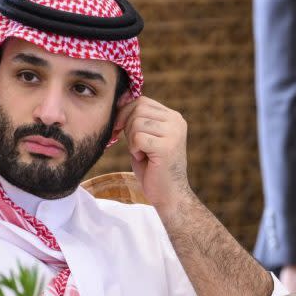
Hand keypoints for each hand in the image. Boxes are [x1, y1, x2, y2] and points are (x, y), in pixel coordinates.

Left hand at [114, 96, 189, 211]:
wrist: (168, 195)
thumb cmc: (153, 168)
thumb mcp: (144, 138)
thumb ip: (136, 120)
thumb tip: (119, 101)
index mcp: (173, 117)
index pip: (142, 101)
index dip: (125, 113)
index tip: (120, 130)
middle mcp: (176, 121)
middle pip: (138, 108)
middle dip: (126, 126)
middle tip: (133, 146)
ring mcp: (174, 133)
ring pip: (136, 123)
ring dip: (132, 140)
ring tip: (142, 153)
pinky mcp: (167, 146)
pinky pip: (138, 138)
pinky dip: (135, 149)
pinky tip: (144, 158)